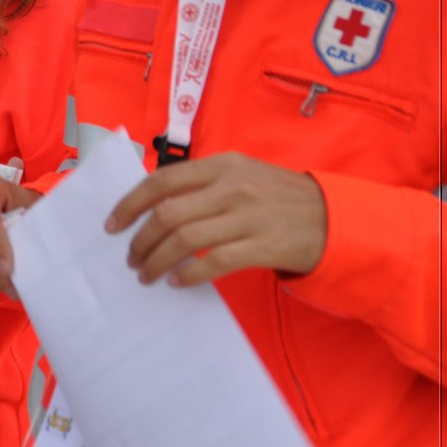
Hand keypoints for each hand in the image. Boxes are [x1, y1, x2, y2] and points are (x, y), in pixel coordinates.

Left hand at [107, 151, 325, 286]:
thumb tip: (152, 205)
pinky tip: (177, 281)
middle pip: (168, 214)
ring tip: (146, 274)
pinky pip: (215, 262)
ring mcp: (250, 216)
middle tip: (130, 257)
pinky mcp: (265, 246)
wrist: (335, 218)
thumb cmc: (278, 197)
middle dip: (140, 239)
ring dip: (157, 260)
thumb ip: (202, 183)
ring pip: (186, 239)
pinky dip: (189, 274)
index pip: (162, 182)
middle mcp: (233, 187)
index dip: (130, 204)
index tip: (112, 224)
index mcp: (222, 165)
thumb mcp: (242, 174)